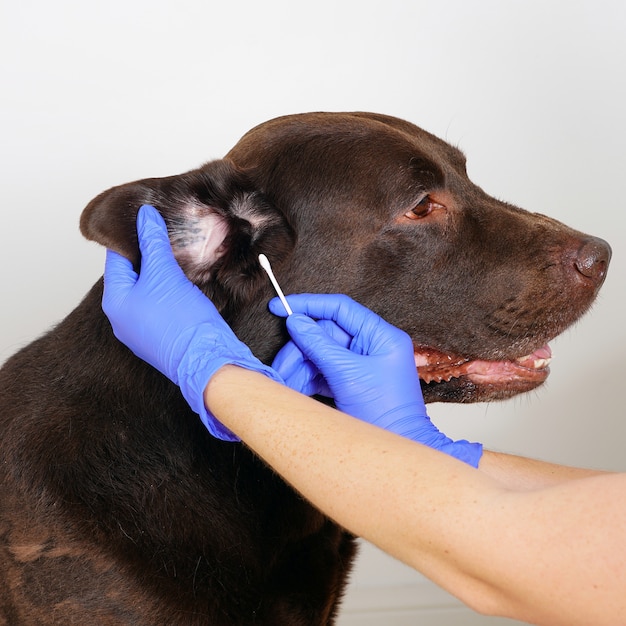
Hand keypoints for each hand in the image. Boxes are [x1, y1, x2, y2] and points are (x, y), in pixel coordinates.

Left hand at [102, 204, 282, 440]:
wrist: (207, 358)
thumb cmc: (181, 320)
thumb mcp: (164, 274)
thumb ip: (153, 243)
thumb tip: (145, 215)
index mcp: (115, 301)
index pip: (117, 258)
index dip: (132, 236)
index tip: (147, 219)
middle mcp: (122, 318)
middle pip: (132, 274)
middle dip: (148, 254)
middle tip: (165, 233)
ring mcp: (141, 329)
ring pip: (147, 290)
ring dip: (161, 272)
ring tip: (177, 254)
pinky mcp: (161, 336)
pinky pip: (159, 305)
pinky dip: (168, 290)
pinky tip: (184, 281)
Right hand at [270, 294, 481, 466]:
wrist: (394, 451)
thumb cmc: (384, 413)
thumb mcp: (347, 374)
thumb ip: (319, 345)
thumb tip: (295, 321)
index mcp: (380, 336)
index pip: (340, 309)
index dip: (308, 305)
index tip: (280, 306)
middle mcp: (371, 346)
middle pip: (325, 334)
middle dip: (300, 349)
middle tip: (280, 366)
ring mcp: (361, 365)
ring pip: (320, 354)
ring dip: (299, 367)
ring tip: (284, 383)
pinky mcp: (350, 383)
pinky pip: (323, 372)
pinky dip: (306, 380)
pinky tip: (293, 389)